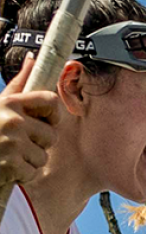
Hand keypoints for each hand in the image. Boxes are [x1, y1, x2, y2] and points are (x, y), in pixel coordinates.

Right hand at [0, 53, 59, 184]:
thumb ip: (18, 85)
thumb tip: (32, 58)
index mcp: (11, 103)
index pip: (51, 101)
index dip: (52, 114)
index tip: (45, 121)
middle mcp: (13, 120)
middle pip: (52, 135)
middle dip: (38, 144)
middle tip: (16, 144)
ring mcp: (12, 143)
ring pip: (43, 156)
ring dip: (28, 161)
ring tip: (8, 156)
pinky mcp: (11, 164)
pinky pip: (32, 172)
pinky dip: (20, 175)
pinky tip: (5, 168)